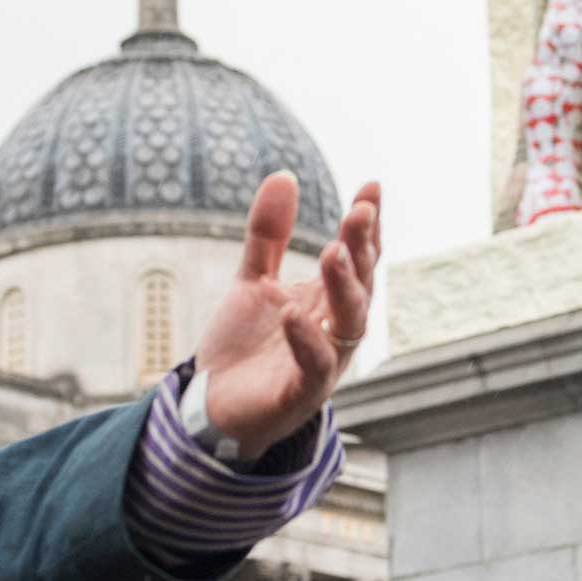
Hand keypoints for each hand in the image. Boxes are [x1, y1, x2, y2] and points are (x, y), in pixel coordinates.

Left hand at [192, 173, 382, 458]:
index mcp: (328, 300)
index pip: (359, 256)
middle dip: (362, 247)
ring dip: (344, 286)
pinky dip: (307, 340)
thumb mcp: (253, 279)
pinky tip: (293, 312)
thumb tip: (284, 174)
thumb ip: (269, 234)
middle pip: (361, 283)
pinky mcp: (301, 394)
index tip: (371, 186)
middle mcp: (336, 329)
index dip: (367, 223)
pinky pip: (314, 367)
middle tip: (358, 210)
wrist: (210, 406)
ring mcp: (324, 362)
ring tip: (331, 252)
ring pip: (349, 322)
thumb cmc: (243, 345)